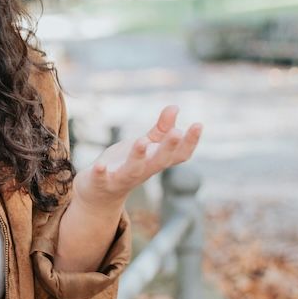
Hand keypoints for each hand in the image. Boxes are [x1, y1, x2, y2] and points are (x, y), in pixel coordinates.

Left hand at [74, 105, 202, 213]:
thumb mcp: (145, 145)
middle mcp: (143, 171)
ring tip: (141, 141)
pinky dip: (101, 173)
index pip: (178, 155)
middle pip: (159, 161)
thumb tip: (175, 106)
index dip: (189, 142)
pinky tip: (101, 165)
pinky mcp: (102, 182)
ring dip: (138, 157)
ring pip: (133, 170)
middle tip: (177, 132)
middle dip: (168, 148)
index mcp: (155, 161)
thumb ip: (160, 130)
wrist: (99, 192)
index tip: (198, 124)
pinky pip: (102, 179)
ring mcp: (122, 178)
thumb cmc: (126, 164)